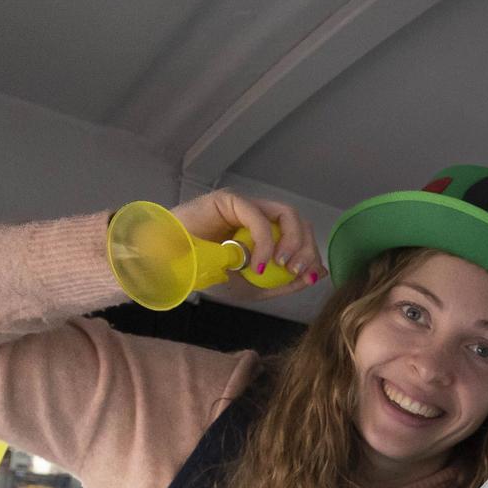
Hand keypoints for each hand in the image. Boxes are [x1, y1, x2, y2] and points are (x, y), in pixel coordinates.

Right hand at [166, 188, 326, 294]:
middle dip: (306, 248)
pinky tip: (258, 263)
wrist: (168, 265)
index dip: (311, 253)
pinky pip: (258, 216)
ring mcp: (245, 205)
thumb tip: (318, 273)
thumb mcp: (252, 286)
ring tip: (282, 265)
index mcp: (266, 232)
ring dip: (292, 241)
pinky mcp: (229, 200)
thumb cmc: (204, 272)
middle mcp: (259, 215)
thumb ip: (284, 281)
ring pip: (286, 214)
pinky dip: (265, 241)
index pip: (301, 235)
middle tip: (297, 270)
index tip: (310, 275)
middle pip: (299, 222)